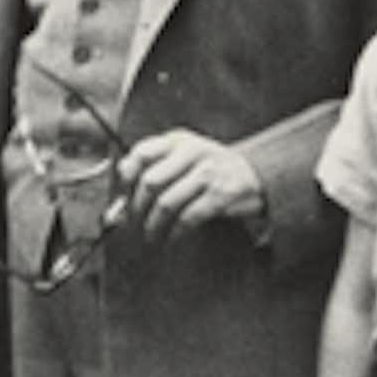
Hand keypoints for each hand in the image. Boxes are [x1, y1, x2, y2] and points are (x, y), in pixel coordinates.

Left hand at [114, 130, 266, 244]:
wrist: (256, 173)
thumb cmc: (211, 167)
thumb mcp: (183, 155)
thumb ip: (154, 163)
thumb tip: (121, 181)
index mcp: (179, 140)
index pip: (142, 153)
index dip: (127, 176)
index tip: (123, 194)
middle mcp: (193, 152)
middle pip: (150, 182)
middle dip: (138, 207)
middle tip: (135, 222)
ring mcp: (208, 172)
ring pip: (166, 203)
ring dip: (154, 224)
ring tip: (151, 234)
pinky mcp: (221, 195)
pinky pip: (188, 217)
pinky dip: (176, 232)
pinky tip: (173, 237)